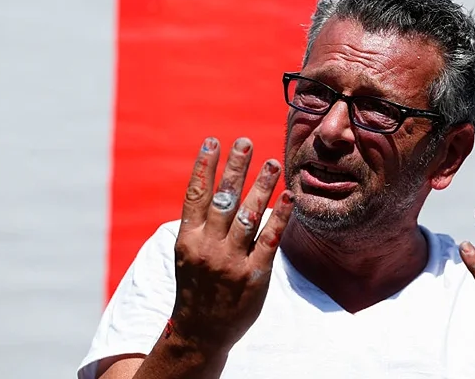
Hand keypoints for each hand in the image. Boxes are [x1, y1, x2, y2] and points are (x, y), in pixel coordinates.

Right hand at [169, 136, 293, 356]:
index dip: (204, 167)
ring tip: (273, 163)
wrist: (201, 332)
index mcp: (187, 239)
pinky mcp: (253, 276)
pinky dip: (279, 217)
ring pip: (248, 216)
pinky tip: (288, 197)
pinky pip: (269, 241)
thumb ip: (200, 222)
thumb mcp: (186, 253)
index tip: (213, 141)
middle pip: (224, 200)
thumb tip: (215, 184)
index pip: (195, 196)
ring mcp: (231, 262)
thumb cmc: (196, 286)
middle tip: (245, 142)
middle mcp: (207, 247)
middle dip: (234, 169)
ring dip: (261, 186)